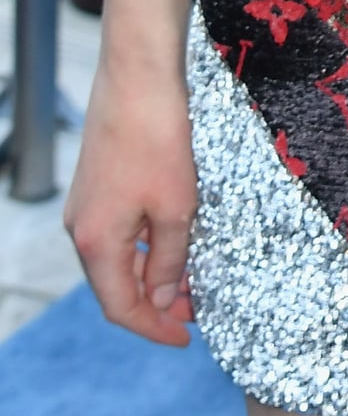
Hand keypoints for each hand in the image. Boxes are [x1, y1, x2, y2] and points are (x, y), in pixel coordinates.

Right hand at [64, 55, 198, 347]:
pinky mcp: (97, 185)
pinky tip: (175, 242)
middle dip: (156, 303)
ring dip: (153, 274)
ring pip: (119, 258)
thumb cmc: (157, 139)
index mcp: (96, 244)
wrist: (137, 77)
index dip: (153, 328)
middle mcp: (82, 229)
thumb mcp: (176, 208)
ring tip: (192, 280)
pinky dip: (146, 246)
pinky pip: (120, 232)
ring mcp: (86, 207)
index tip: (186, 338)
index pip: (121, 307)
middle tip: (197, 311)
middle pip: (116, 285)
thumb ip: (168, 261)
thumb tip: (159, 300)